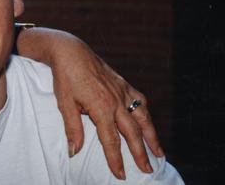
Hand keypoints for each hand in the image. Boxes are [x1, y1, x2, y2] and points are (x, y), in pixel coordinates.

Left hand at [15, 27, 163, 178]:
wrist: (71, 51)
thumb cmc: (65, 78)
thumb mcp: (64, 104)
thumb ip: (72, 129)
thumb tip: (74, 152)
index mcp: (101, 108)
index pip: (111, 140)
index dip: (116, 159)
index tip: (121, 174)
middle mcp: (116, 101)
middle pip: (132, 132)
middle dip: (140, 153)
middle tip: (147, 170)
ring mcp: (122, 91)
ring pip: (142, 118)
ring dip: (152, 136)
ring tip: (159, 153)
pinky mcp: (123, 84)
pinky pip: (140, 101)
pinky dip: (146, 114)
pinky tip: (148, 123)